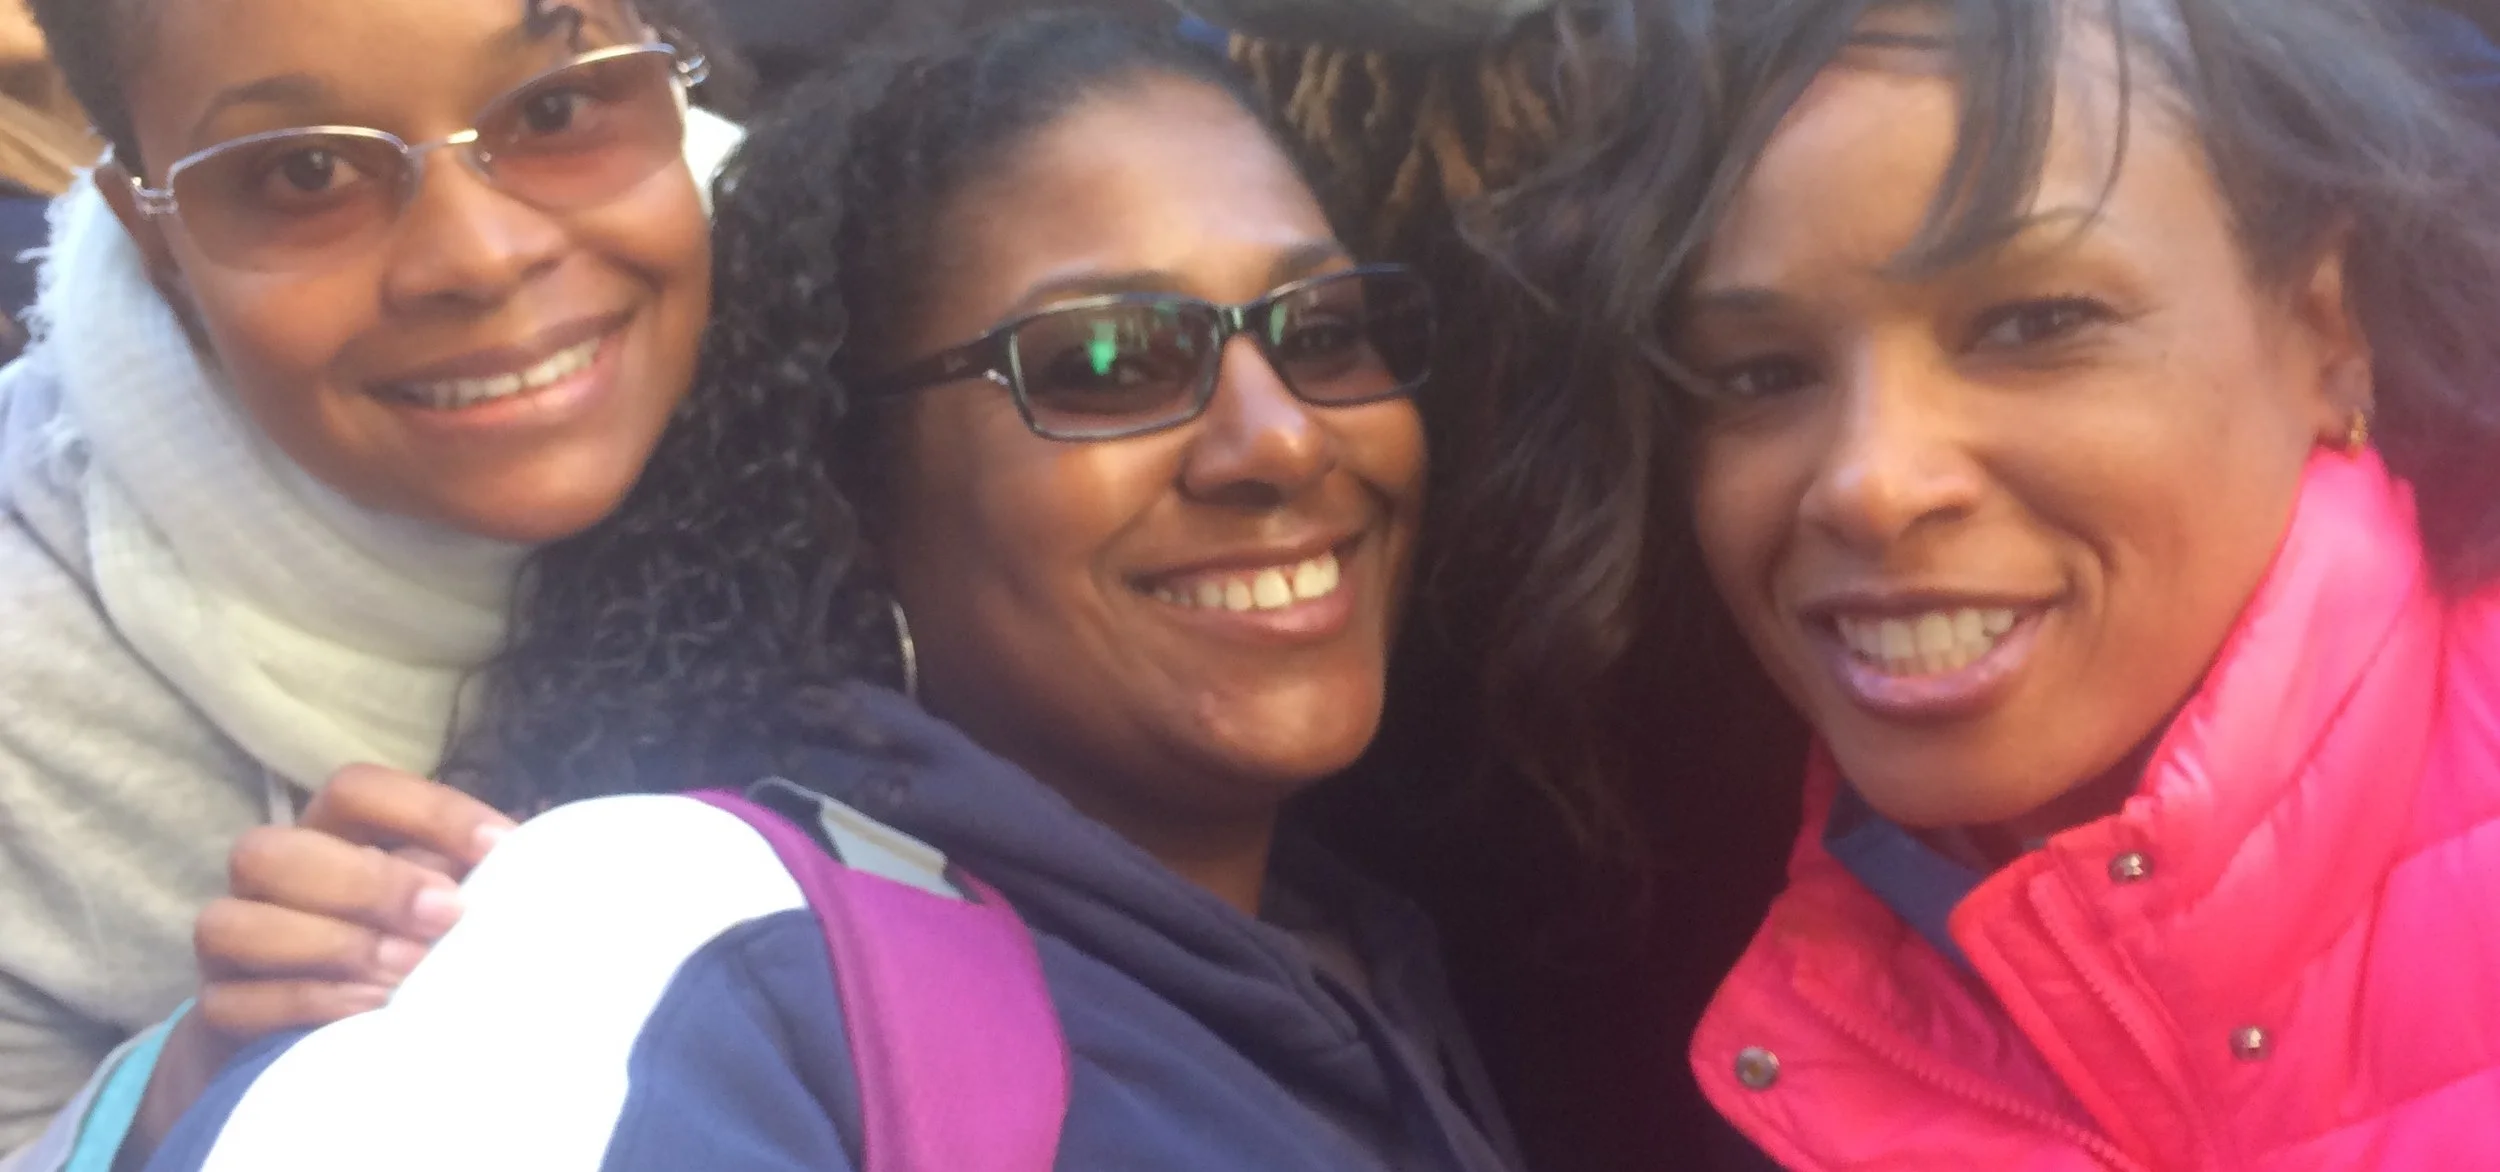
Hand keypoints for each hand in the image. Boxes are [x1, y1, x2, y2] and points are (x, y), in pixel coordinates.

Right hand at [120, 767, 513, 1166]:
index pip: (355, 789)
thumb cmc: (398, 946)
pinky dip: (307, 1003)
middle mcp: (269, 876)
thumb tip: (534, 850)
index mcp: (330, 834)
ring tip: (407, 969)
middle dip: (369, 882)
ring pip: (233, 922)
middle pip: (274, 849)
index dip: (428, 810)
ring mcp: (231, 942)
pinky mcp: (217, 1010)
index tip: (500, 848)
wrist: (316, 1036)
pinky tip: (370, 1010)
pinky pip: (233, 1002)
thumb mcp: (437, 902)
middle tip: (446, 915)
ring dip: (332, 944)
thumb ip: (469, 874)